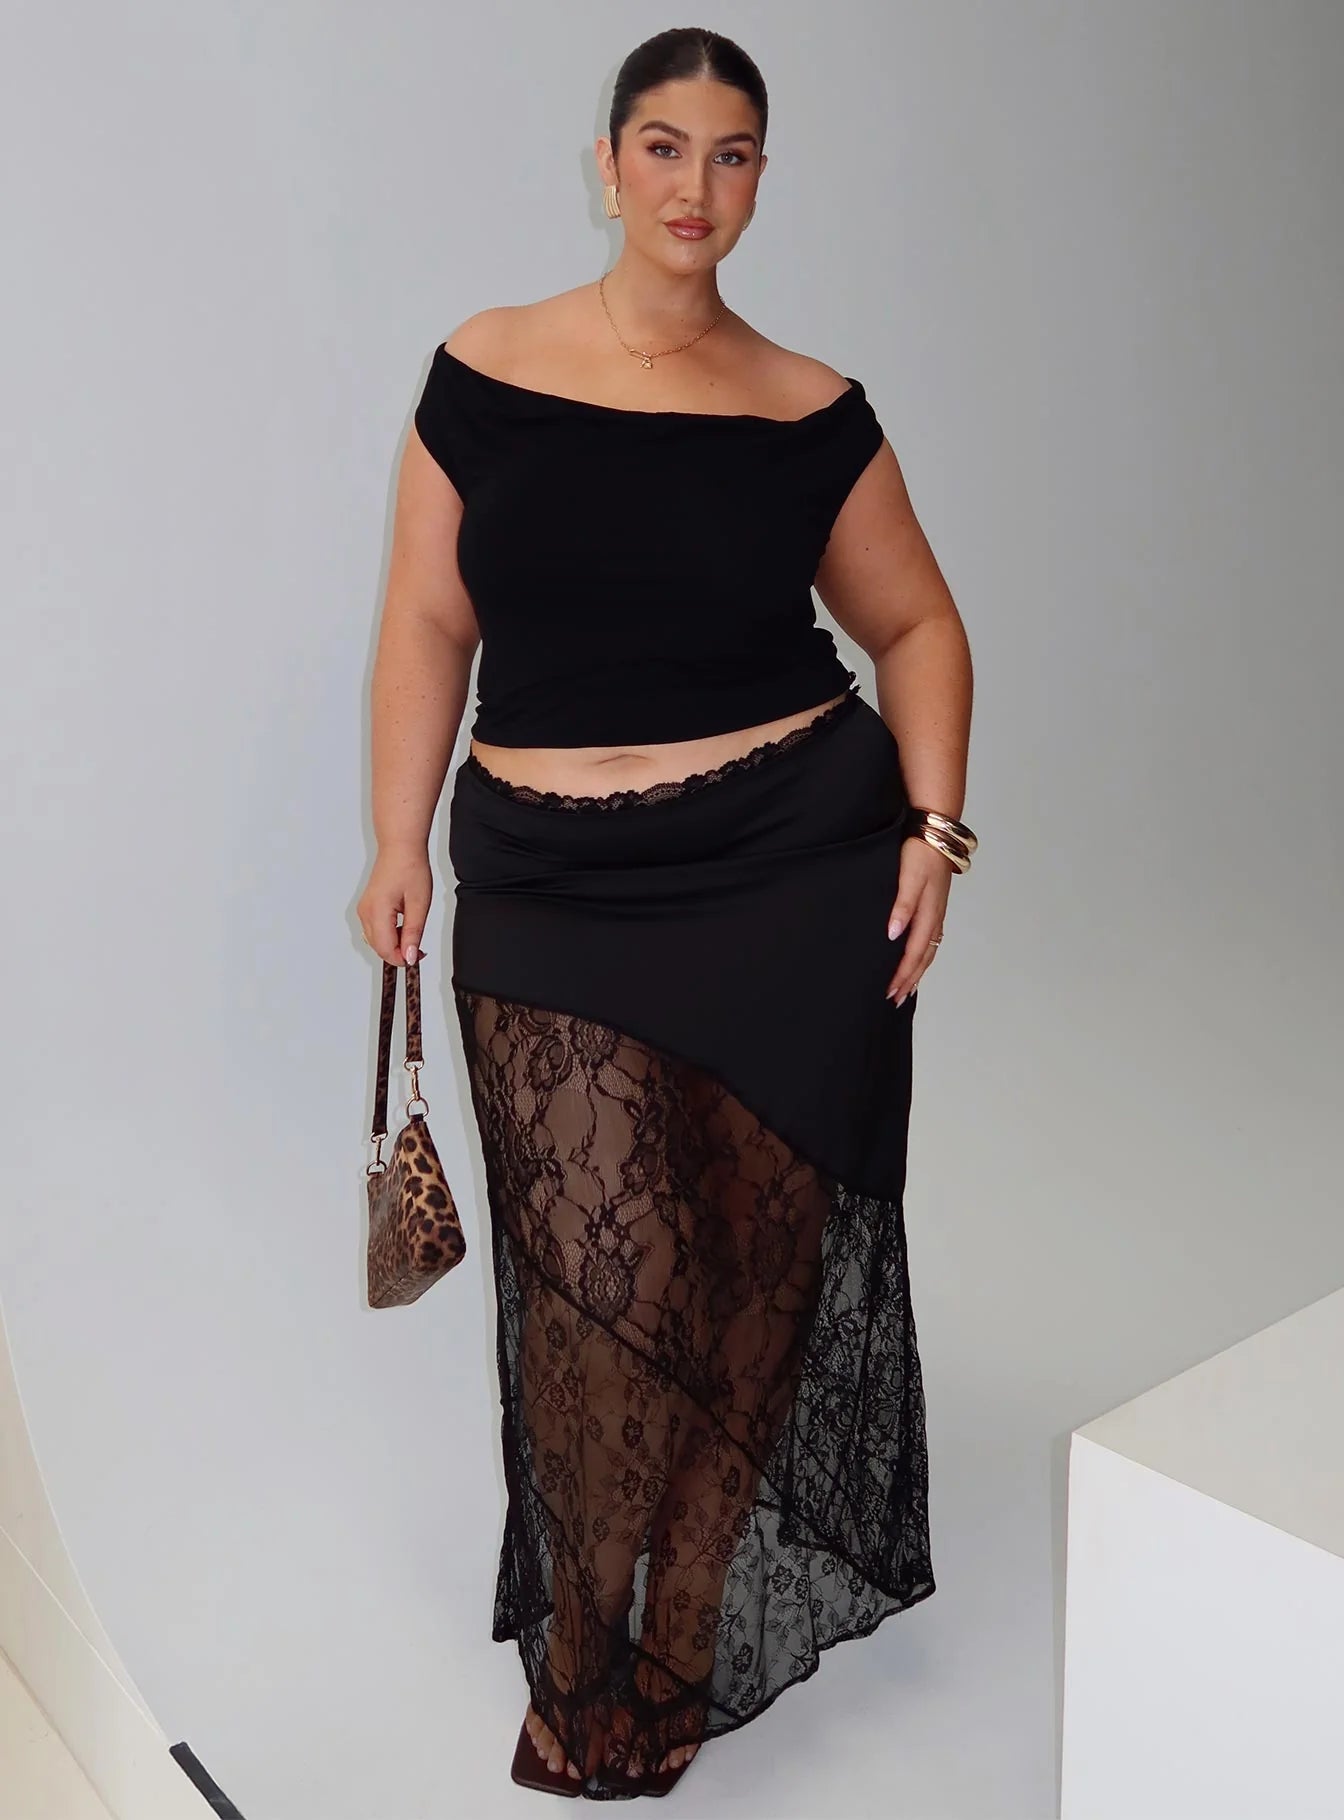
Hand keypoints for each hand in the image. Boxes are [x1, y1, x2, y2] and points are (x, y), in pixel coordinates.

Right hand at [357, 843, 431, 966]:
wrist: (400, 848)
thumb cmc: (410, 868)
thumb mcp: (419, 904)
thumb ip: (413, 933)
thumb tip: (409, 957)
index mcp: (377, 912)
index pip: (386, 950)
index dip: (403, 958)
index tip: (418, 955)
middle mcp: (365, 912)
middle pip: (379, 948)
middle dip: (399, 952)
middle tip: (419, 944)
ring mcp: (363, 910)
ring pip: (376, 941)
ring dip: (394, 943)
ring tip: (412, 928)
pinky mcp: (366, 907)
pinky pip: (374, 930)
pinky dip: (389, 933)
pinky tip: (403, 924)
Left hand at [885, 835, 952, 1005]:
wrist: (936, 832)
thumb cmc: (920, 853)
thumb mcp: (910, 878)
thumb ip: (902, 906)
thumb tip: (894, 935)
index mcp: (928, 914)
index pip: (914, 953)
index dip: (903, 974)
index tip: (890, 992)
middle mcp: (934, 917)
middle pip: (923, 957)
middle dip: (910, 979)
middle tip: (896, 999)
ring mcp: (936, 912)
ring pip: (928, 950)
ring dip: (917, 970)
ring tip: (907, 987)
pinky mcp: (935, 905)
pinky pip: (930, 938)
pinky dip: (923, 954)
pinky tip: (916, 956)